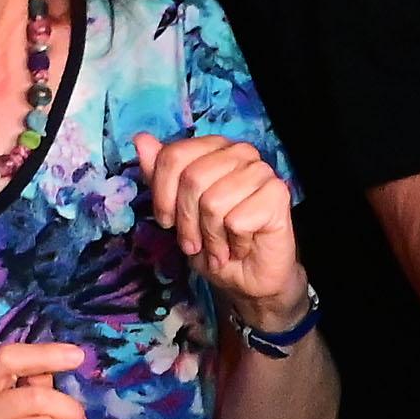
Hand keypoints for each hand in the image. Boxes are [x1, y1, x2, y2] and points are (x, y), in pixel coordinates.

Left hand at [135, 135, 305, 319]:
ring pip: (213, 202)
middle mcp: (241, 153)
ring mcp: (262, 172)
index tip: (168, 222)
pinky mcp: (278, 195)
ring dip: (211, 237)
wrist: (248, 278)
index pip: (174, 155)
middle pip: (192, 178)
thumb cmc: (214, 242)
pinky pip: (236, 221)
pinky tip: (241, 246)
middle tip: (195, 243)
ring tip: (220, 248)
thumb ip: (159, 175)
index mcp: (215, 148)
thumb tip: (141, 140)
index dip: (163, 195)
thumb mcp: (176, 211)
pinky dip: (233, 243)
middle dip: (187, 221)